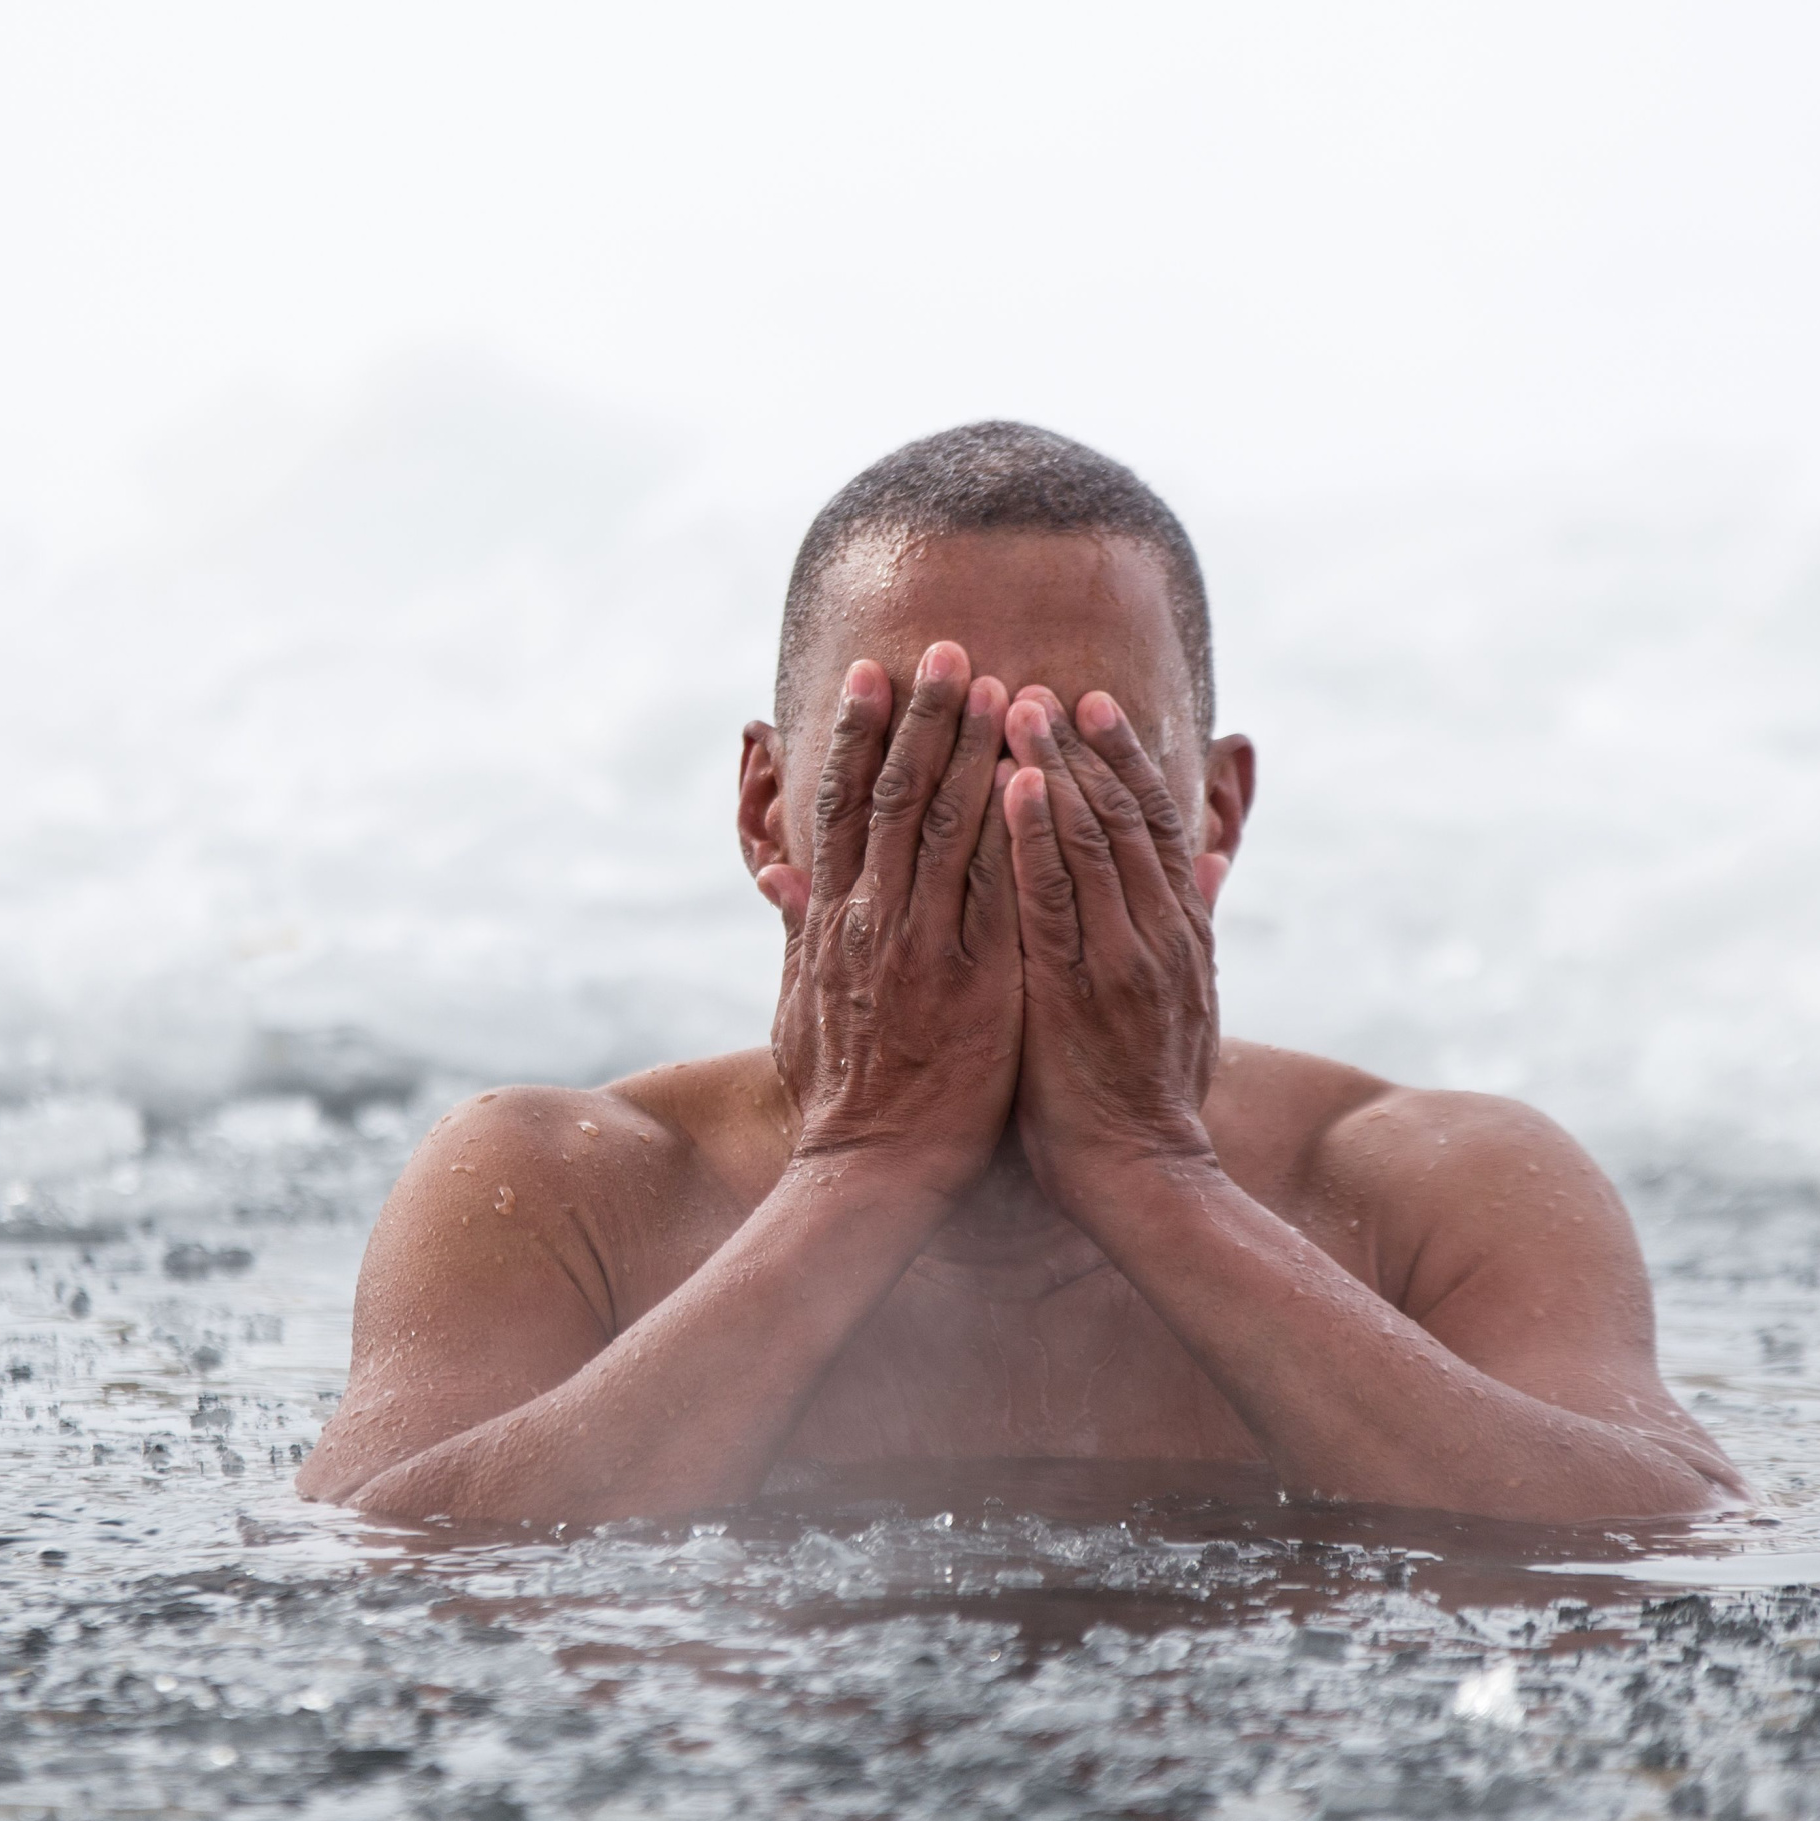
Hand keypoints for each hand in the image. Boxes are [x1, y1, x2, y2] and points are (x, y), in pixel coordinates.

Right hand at [763, 644, 1021, 1200]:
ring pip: (951, 828)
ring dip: (976, 750)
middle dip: (924, 717)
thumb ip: (800, 931)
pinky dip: (1017, 830)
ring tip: (1000, 686)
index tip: (873, 672)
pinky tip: (1038, 780)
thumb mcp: (799, 1003)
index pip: (845, 805)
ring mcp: (926, 950)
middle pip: (898, 796)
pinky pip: (1003, 890)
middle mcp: (874, 922)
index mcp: (834, 921)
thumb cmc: (843, 1093)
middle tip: (947, 647)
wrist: (874, 1173)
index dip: (857, 733)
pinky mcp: (980, 983)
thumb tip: (781, 874)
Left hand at [1000, 686, 1221, 1219]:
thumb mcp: (1187, 1002)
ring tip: (1019, 707)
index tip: (1093, 705)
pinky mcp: (1082, 990)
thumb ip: (1193, 924)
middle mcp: (1159, 935)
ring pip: (1092, 840)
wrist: (1143, 1180)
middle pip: (1125, 815)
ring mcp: (1124, 958)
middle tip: (1044, 684)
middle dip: (1084, 746)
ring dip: (1055, 766)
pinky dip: (1037, 835)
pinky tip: (1016, 785)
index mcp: (1180, 935)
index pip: (1156, 826)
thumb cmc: (1143, 1100)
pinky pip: (1055, 898)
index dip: (1125, 760)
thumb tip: (1217, 859)